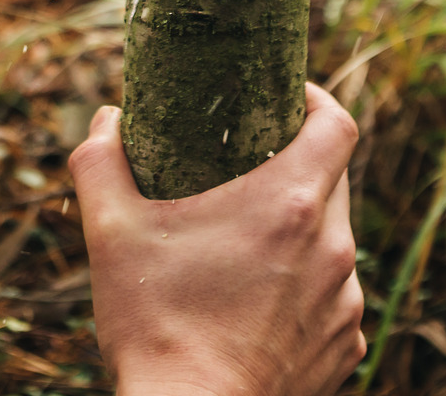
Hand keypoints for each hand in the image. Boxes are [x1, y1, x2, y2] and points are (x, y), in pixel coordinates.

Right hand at [70, 83, 365, 395]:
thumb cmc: (154, 326)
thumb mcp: (111, 234)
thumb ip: (101, 163)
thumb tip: (104, 120)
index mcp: (289, 204)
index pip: (338, 124)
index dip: (317, 101)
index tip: (289, 99)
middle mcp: (333, 247)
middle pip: (333, 180)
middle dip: (296, 167)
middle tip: (248, 170)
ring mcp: (344, 302)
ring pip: (333, 242)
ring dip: (299, 234)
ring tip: (246, 246)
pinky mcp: (344, 347)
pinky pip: (333, 299)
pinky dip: (304, 291)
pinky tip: (258, 305)